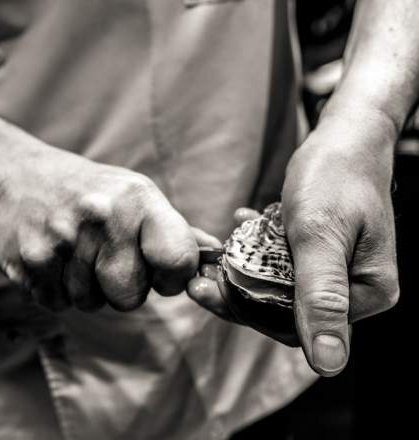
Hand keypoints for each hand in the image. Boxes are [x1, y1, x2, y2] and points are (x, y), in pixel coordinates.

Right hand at [0, 143, 198, 311]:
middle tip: (110, 258)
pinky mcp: (30, 260)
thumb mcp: (140, 198)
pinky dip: (59, 289)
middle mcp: (102, 218)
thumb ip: (177, 232)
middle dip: (125, 287)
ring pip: (92, 303)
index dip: (174, 277)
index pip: (178, 260)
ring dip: (89, 287)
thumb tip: (214, 255)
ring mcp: (62, 240)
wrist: (26, 175)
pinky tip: (56, 259)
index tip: (162, 271)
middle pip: (131, 297)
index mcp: (140, 201)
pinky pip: (58, 303)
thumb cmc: (96, 193)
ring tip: (79, 252)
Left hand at [188, 109, 399, 376]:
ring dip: (244, 270)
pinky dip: (259, 250)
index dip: (249, 313)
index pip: (299, 326)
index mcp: (365, 292)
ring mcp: (337, 269)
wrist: (345, 135)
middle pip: (285, 308)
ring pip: (279, 285)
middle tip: (199, 277)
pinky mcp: (321, 251)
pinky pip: (284, 262)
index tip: (207, 294)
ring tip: (212, 257)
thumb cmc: (335, 178)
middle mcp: (354, 287)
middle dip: (239, 291)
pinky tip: (240, 231)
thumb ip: (322, 298)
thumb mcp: (320, 235)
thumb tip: (329, 365)